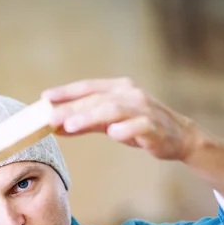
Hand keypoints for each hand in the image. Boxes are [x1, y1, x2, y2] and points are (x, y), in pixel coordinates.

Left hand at [42, 77, 202, 160]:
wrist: (178, 137)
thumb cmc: (140, 126)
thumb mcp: (110, 122)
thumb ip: (86, 122)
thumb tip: (56, 125)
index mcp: (118, 88)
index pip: (88, 87)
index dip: (66, 92)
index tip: (45, 97)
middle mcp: (130, 94)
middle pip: (96, 99)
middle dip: (71, 108)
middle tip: (50, 117)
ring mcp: (144, 109)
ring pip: (114, 110)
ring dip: (91, 116)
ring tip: (71, 125)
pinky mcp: (155, 127)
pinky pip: (140, 126)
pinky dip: (126, 129)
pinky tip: (113, 134)